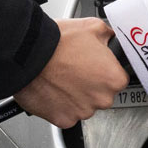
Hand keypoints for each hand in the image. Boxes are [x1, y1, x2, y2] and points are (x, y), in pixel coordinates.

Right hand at [10, 17, 124, 127]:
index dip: (105, 70)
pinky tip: (54, 89)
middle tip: (76, 70)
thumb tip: (110, 39)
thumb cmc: (57, 43)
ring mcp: (83, 112)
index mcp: (114, 78)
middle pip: (102, 94)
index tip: (95, 66)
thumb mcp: (92, 27)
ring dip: (76, 95)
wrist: (28, 56)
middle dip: (91, 84)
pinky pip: (67, 114)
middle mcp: (102, 99)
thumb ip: (108, 36)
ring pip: (84, 105)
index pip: (118, 78)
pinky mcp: (64, 120)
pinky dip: (61, 105)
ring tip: (62, 78)